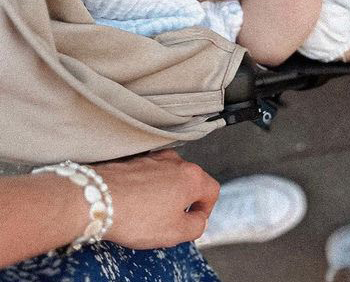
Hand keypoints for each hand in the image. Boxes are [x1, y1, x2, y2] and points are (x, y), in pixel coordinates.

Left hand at [97, 150, 219, 248]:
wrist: (96, 200)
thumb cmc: (133, 214)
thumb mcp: (175, 233)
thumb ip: (197, 227)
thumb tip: (198, 220)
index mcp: (192, 177)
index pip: (212, 191)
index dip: (205, 211)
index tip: (193, 221)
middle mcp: (176, 162)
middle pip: (191, 183)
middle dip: (183, 203)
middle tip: (169, 222)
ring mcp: (155, 158)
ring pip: (169, 178)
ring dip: (164, 195)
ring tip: (147, 214)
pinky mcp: (136, 160)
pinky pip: (149, 175)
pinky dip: (146, 188)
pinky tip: (134, 204)